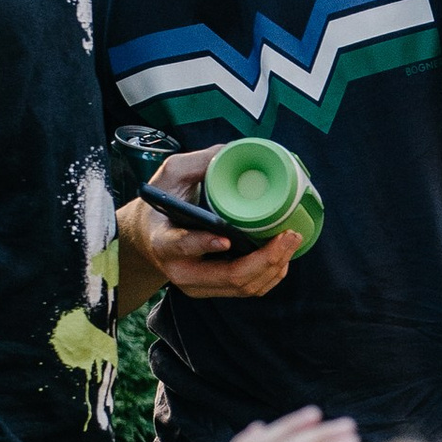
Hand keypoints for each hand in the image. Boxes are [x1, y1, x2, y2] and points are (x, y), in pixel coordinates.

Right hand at [122, 154, 299, 300]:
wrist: (150, 233)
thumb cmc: (164, 201)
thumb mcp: (172, 175)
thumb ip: (199, 162)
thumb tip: (233, 153)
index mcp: (163, 241)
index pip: (181, 246)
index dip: (204, 244)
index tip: (226, 238)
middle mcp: (181, 270)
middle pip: (229, 276)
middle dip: (265, 259)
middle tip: (288, 236)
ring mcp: (198, 285)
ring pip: (243, 287)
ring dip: (274, 267)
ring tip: (291, 241)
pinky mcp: (214, 289)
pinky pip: (248, 289)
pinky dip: (270, 274)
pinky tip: (283, 255)